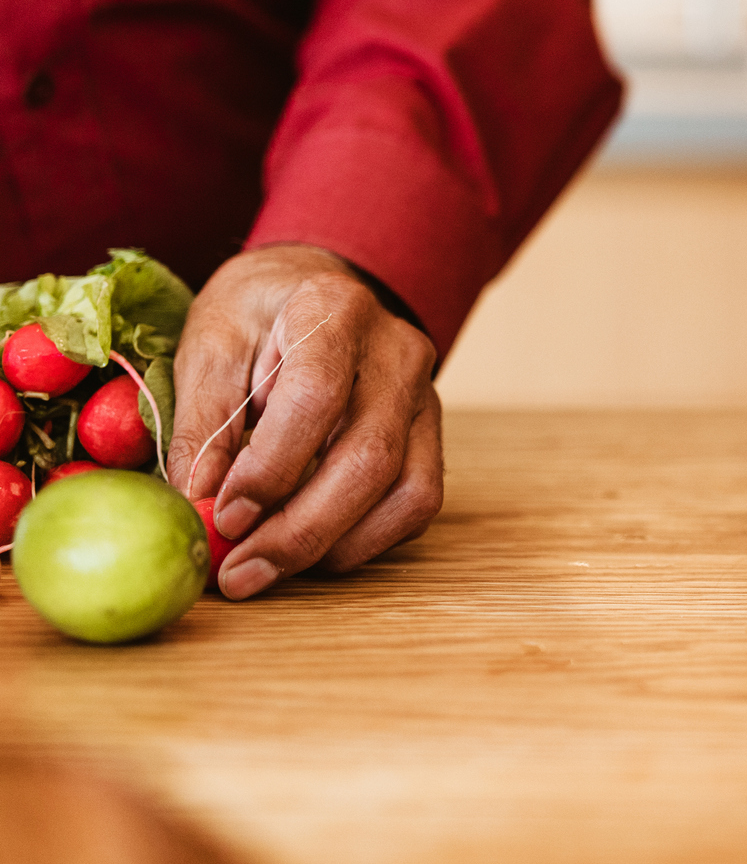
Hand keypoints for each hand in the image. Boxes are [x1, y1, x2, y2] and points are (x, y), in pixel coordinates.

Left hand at [168, 245, 443, 599]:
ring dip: (336, 545)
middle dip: (301, 529)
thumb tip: (198, 503)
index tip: (222, 517)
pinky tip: (312, 548)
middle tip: (239, 573)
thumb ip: (203, 422)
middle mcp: (397, 351)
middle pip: (370, 456)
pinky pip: (417, 502)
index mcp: (334, 310)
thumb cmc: (255, 317)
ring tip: (268, 566)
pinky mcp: (431, 434)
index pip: (317, 397)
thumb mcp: (210, 347)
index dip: (272, 468)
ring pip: (407, 490)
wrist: (311, 290)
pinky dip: (366, 539)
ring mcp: (425, 395)